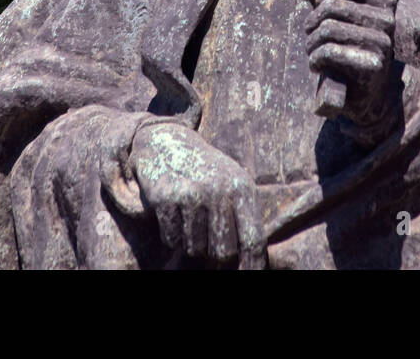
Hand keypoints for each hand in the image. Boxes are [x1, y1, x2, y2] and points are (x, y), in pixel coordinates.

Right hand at [129, 122, 265, 268]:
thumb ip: (243, 219)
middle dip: (215, 256)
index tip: (250, 276)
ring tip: (189, 218)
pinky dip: (171, 235)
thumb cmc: (204, 173)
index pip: (253, 240)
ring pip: (195, 249)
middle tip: (207, 241)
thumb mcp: (231, 186)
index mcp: (241, 188)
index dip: (253, 266)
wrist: (165, 142)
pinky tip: (173, 213)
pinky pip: (172, 240)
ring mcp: (192, 193)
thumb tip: (253, 265)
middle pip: (223, 253)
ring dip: (191, 243)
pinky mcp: (166, 197)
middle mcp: (219, 190)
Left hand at [299, 0, 397, 126]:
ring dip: (311, 43)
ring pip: (327, 28)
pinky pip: (329, 51)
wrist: (374, 93)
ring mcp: (382, 42)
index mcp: (382, 1)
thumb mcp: (339, 19)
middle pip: (329, 5)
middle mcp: (386, 19)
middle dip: (311, 22)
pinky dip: (315, 59)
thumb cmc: (352, 50)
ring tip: (313, 53)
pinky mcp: (372, 65)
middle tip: (311, 37)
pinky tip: (317, 65)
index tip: (319, 11)